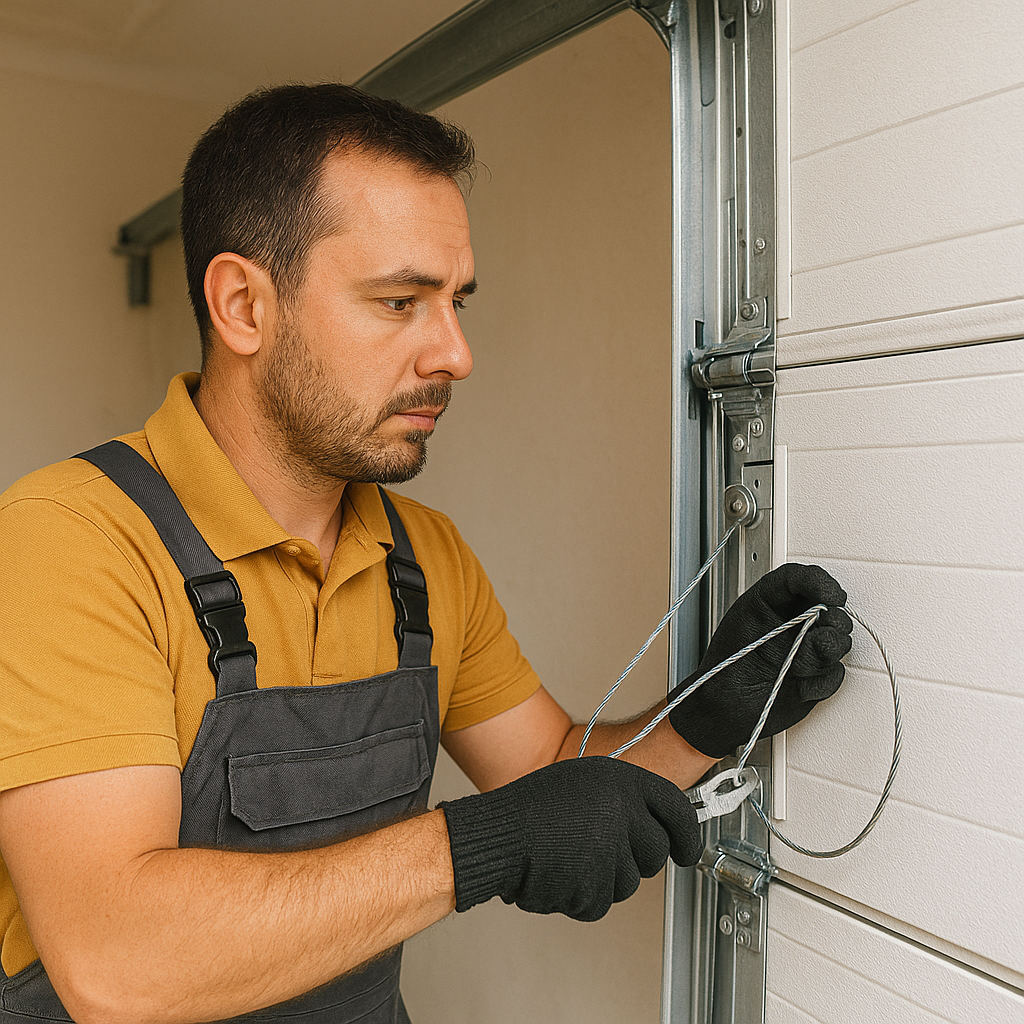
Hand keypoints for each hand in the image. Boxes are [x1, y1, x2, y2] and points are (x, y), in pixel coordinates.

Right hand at [440, 757, 702, 921]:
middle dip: (635, 859)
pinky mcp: (594, 887)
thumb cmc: (532, 807)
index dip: (686, 835)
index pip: (677, 810)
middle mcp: (623, 814)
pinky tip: (560, 873)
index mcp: (623, 782)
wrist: (497, 834)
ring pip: (628, 882)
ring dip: (603, 878)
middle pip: (656, 853)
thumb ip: (622, 799)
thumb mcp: (585, 782)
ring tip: (570, 855)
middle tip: (601, 850)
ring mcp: (611, 852)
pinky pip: (600, 902)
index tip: (687, 850)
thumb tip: (651, 823)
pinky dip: (581, 896)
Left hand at [668, 563, 852, 757]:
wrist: (726, 704)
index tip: (834, 597)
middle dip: (831, 622)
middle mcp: (796, 623)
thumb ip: (788, 610)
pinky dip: (818, 682)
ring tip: (794, 666)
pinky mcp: (819, 676)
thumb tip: (824, 624)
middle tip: (814, 635)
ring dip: (821, 655)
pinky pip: (835, 674)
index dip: (822, 584)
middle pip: (832, 610)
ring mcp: (810, 649)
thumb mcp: (748, 619)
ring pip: (840, 642)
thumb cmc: (728, 660)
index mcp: (774, 601)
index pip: (803, 579)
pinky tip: (796, 685)